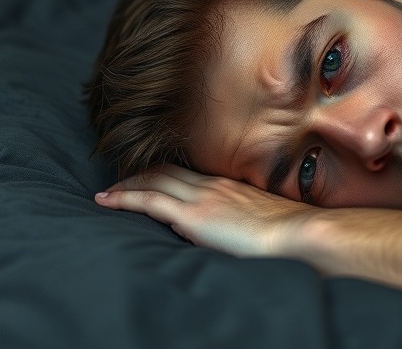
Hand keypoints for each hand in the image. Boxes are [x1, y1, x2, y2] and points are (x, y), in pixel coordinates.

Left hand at [95, 164, 317, 256]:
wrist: (295, 231)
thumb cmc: (286, 232)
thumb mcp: (261, 218)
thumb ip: (241, 217)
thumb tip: (229, 227)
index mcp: (227, 185)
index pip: (185, 172)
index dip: (161, 172)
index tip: (145, 177)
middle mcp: (211, 184)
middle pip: (164, 170)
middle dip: (137, 174)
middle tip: (117, 182)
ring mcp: (201, 197)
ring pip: (152, 179)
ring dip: (125, 184)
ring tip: (106, 193)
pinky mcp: (193, 215)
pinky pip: (149, 200)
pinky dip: (124, 197)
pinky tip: (107, 200)